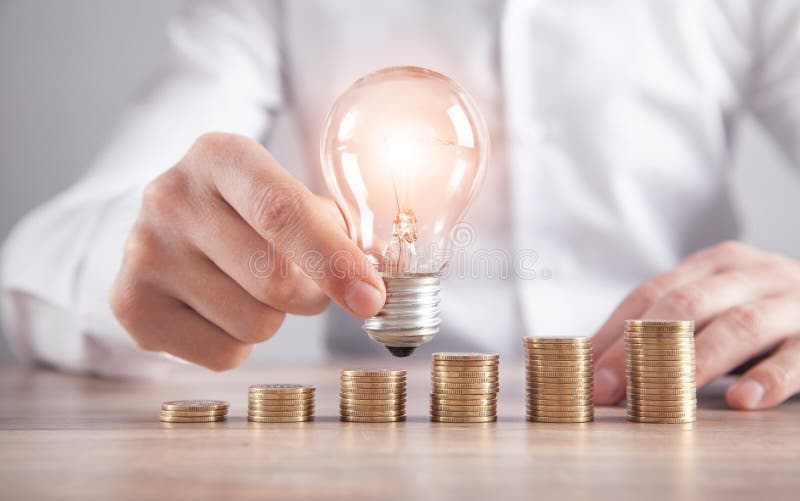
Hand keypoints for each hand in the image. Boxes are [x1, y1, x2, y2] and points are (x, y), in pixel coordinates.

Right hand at [110, 133, 384, 369]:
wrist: (164, 227)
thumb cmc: (245, 214)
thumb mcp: (285, 195)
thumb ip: (332, 230)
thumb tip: (375, 285)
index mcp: (219, 156)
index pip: (283, 212)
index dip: (336, 260)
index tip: (372, 297)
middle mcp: (170, 196)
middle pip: (274, 280)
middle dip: (310, 295)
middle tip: (304, 284)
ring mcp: (142, 252)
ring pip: (254, 325)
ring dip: (274, 319)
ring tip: (249, 288)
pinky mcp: (129, 304)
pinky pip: (223, 355)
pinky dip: (239, 343)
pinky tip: (219, 309)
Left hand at [592, 241, 799, 408]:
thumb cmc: (763, 311)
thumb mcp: (715, 306)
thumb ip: (665, 326)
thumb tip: (594, 360)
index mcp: (714, 265)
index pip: (653, 293)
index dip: (616, 332)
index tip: (588, 372)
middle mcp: (751, 276)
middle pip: (688, 304)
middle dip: (642, 348)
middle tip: (612, 388)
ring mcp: (791, 303)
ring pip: (740, 325)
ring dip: (697, 360)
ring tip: (666, 393)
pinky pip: (798, 358)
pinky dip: (769, 378)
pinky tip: (742, 400)